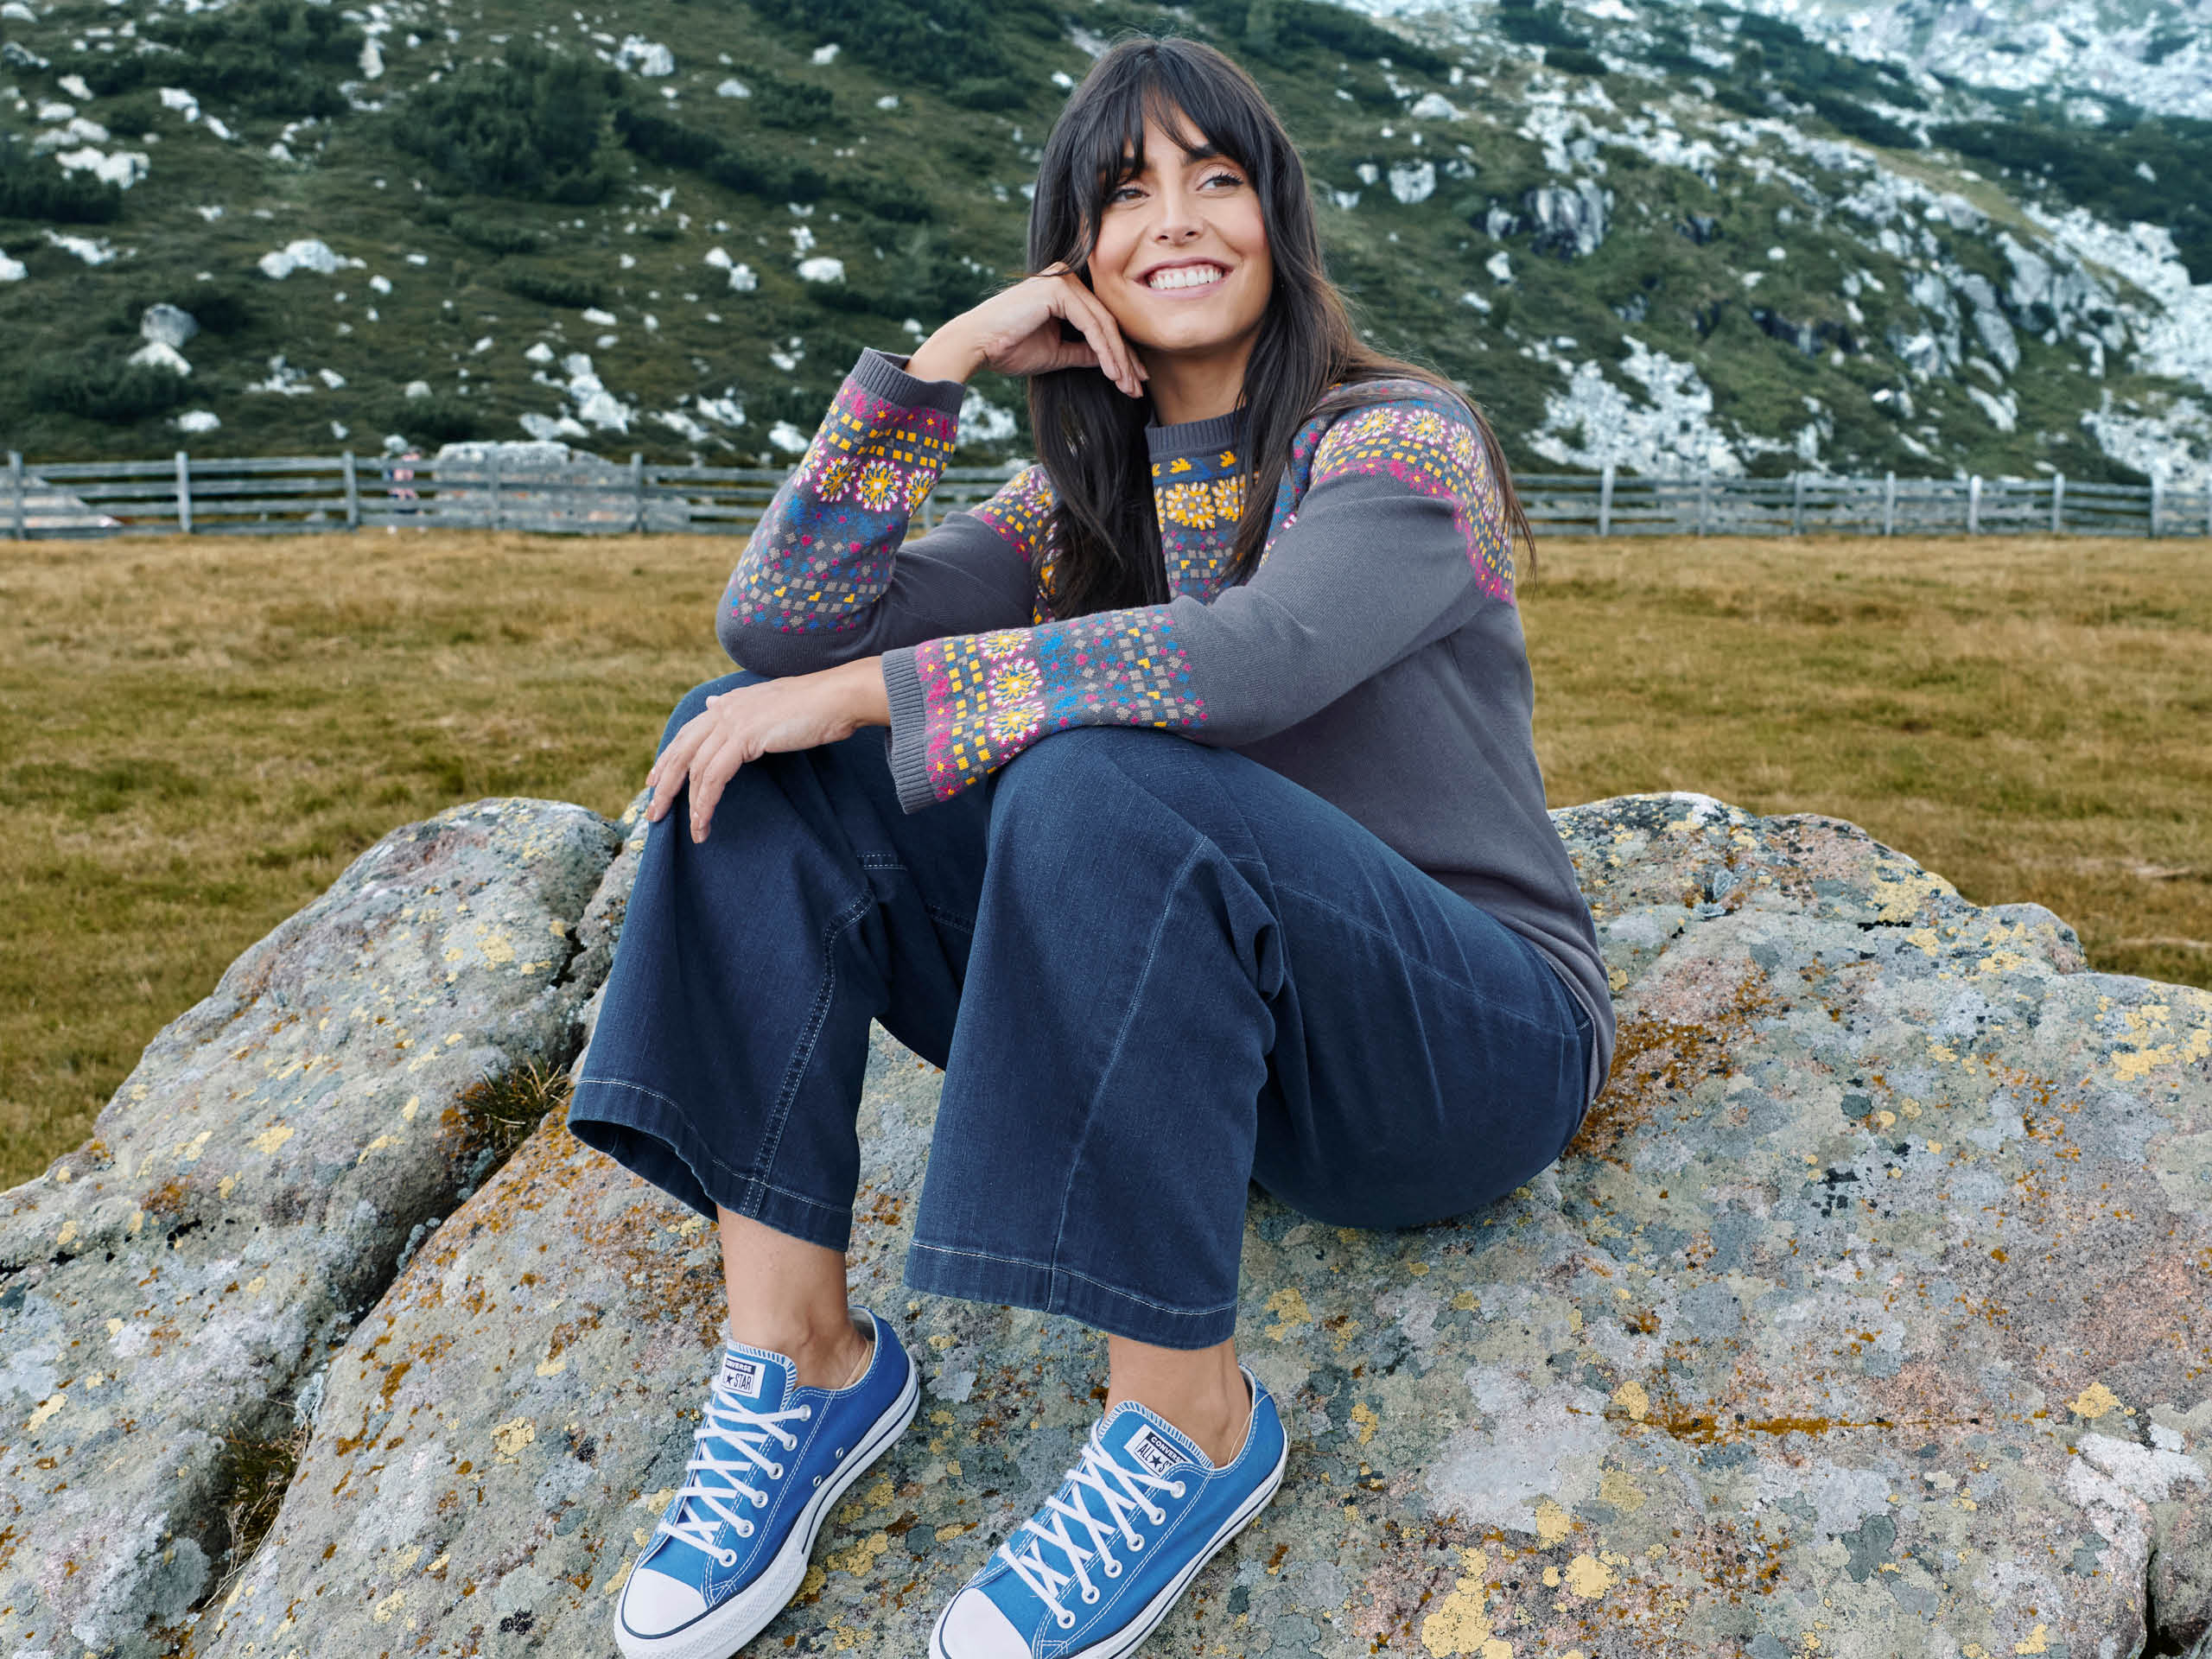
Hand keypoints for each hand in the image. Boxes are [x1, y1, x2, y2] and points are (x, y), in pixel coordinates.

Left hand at [646, 661, 887, 842]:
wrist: (838, 698)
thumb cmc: (815, 705)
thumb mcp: (769, 704)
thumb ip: (740, 709)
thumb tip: (714, 704)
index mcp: (730, 703)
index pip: (688, 733)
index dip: (668, 758)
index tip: (654, 781)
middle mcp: (725, 709)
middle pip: (682, 750)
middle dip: (664, 784)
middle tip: (653, 812)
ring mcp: (733, 722)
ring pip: (696, 768)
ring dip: (690, 803)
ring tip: (692, 830)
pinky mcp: (744, 738)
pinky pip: (715, 776)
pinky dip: (707, 802)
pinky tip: (704, 820)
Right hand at [911, 264, 1148, 398]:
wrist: (977, 345)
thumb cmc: (1009, 348)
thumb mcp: (1057, 353)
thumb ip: (1084, 351)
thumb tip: (1110, 360)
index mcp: (1064, 289)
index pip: (1101, 321)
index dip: (1120, 352)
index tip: (1133, 379)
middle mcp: (1065, 277)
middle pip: (1107, 321)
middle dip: (1125, 357)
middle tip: (1138, 386)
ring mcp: (1062, 279)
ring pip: (1103, 324)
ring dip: (1118, 359)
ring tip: (1127, 385)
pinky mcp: (1059, 289)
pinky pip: (1091, 325)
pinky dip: (1104, 351)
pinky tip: (1112, 373)